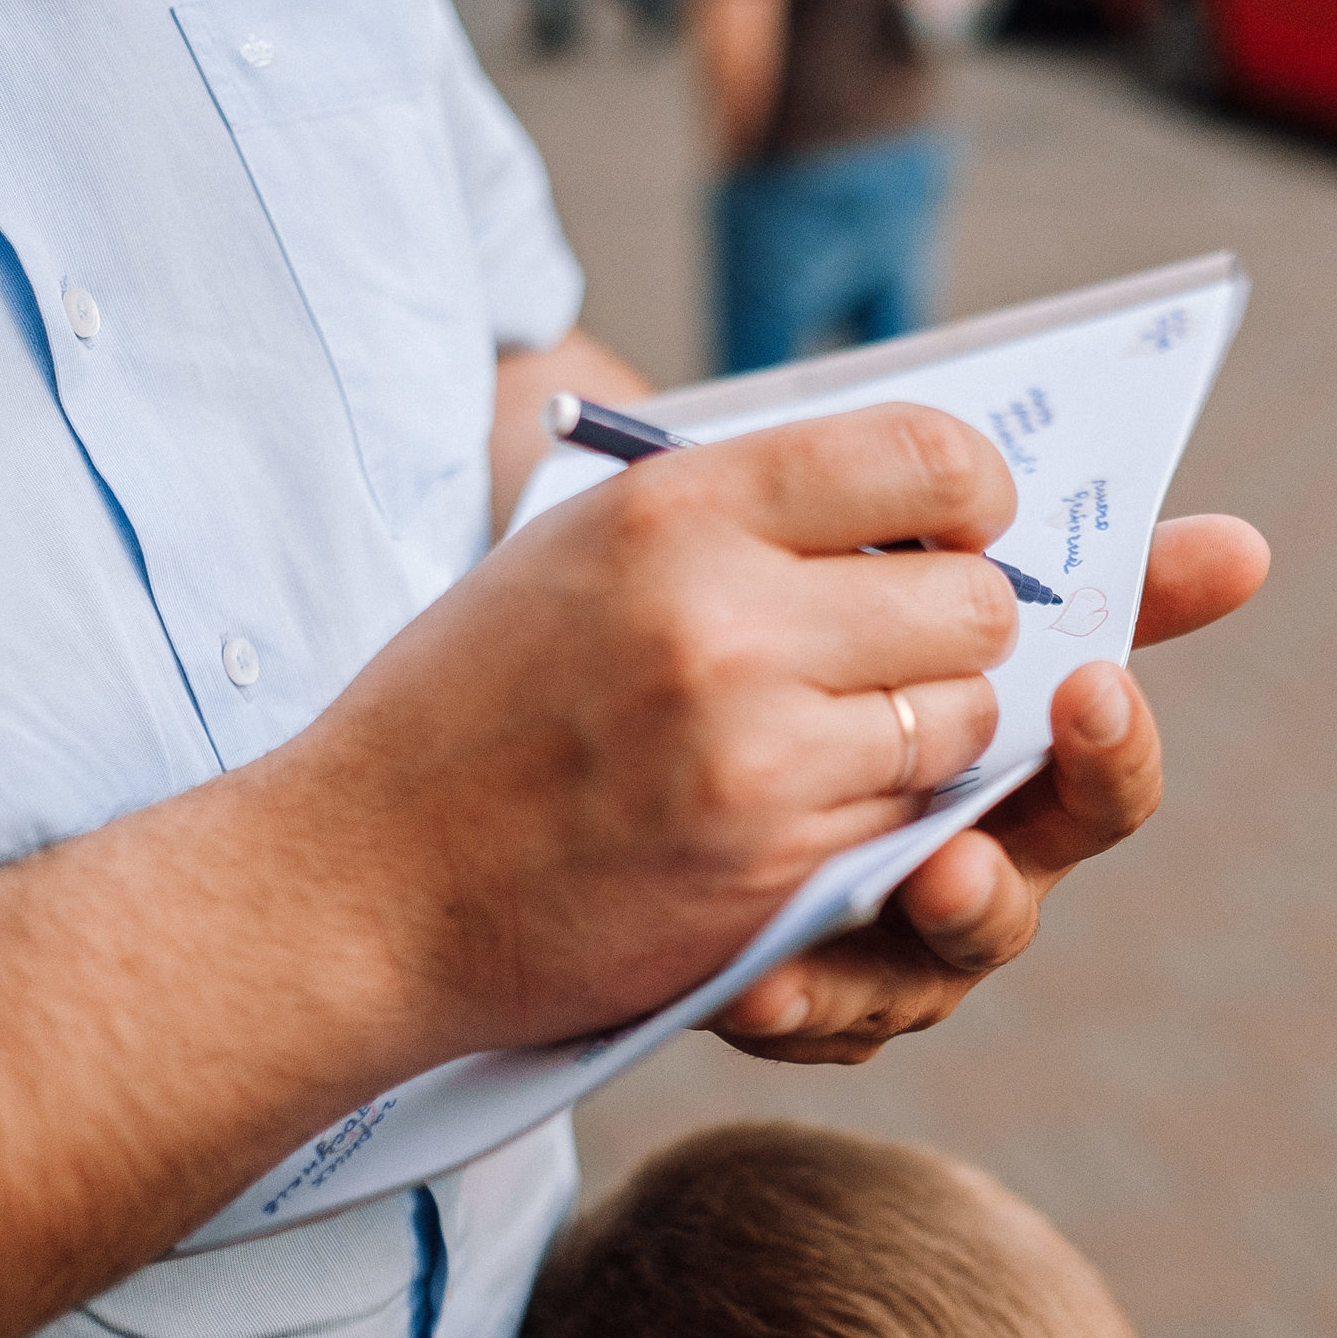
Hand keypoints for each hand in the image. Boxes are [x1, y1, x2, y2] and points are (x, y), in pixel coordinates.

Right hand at [284, 403, 1020, 1057]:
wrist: (362, 882)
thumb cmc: (470, 706)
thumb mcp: (582, 547)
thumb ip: (737, 515)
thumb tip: (899, 503)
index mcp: (678, 510)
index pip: (924, 455)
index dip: (973, 493)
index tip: (964, 524)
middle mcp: (727, 621)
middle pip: (974, 602)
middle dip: (958, 625)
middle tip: (906, 647)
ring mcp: (757, 755)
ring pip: (964, 722)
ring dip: (930, 730)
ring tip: (842, 735)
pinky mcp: (772, 870)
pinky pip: (909, 824)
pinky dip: (884, 818)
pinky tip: (802, 809)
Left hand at [710, 512, 1269, 1062]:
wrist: (710, 757)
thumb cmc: (879, 672)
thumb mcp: (956, 612)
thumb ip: (1088, 582)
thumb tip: (1248, 546)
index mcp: (1031, 793)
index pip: (1104, 784)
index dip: (1111, 748)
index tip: (1094, 688)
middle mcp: (977, 883)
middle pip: (1007, 906)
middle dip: (985, 889)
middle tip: (956, 861)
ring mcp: (890, 953)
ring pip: (915, 978)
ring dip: (868, 962)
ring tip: (852, 926)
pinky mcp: (801, 994)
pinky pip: (800, 1014)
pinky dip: (785, 1001)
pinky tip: (754, 980)